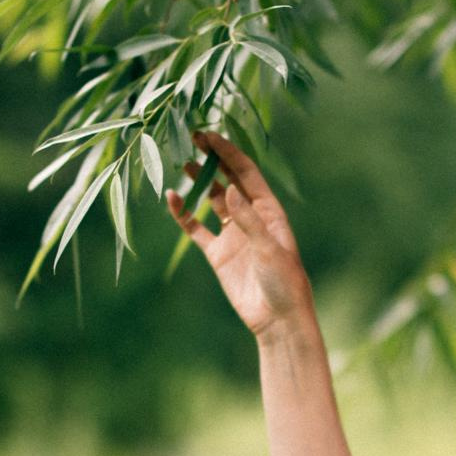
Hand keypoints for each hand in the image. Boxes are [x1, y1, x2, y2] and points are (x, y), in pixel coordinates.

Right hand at [164, 130, 313, 340]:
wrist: (277, 319)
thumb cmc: (283, 282)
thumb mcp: (269, 248)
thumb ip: (248, 220)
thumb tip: (230, 190)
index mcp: (269, 210)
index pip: (246, 172)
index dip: (228, 153)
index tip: (208, 135)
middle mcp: (250, 217)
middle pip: (228, 179)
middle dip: (212, 159)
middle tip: (192, 137)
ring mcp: (233, 234)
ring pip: (211, 199)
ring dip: (198, 181)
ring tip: (181, 161)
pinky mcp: (218, 253)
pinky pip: (196, 228)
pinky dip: (183, 214)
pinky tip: (172, 199)